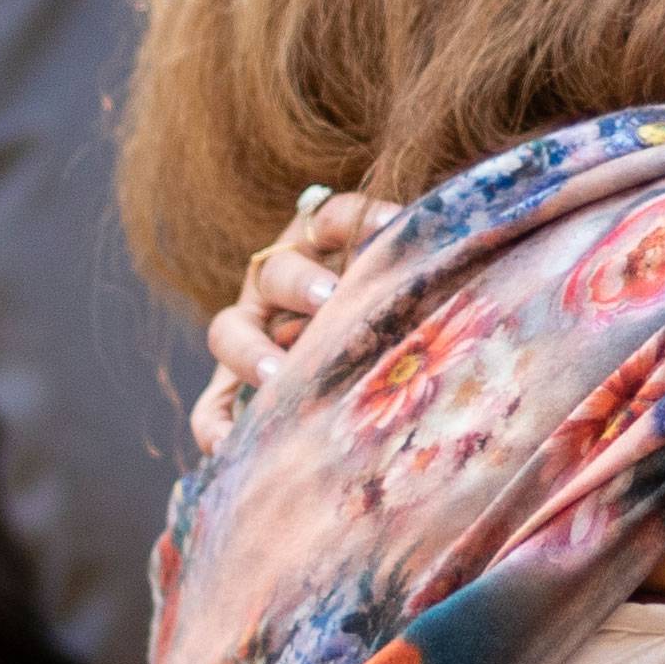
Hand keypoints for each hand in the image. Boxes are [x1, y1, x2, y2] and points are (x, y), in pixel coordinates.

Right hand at [186, 184, 388, 452]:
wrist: (343, 362)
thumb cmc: (382, 317)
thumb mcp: (391, 289)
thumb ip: (410, 280)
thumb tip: (453, 268)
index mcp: (316, 249)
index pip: (331, 220)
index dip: (360, 217)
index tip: (391, 226)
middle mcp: (272, 286)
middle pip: (277, 271)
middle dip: (301, 283)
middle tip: (330, 297)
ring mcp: (246, 335)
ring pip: (229, 332)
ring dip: (252, 351)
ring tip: (277, 375)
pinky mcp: (228, 388)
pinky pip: (211, 407)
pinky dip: (215, 426)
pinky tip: (231, 445)